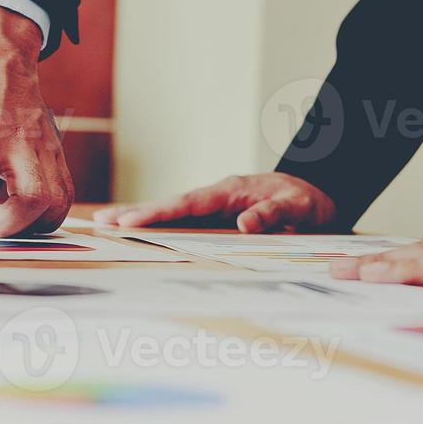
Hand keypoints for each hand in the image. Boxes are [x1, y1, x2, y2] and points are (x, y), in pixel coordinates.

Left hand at [0, 3, 72, 241]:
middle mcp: (15, 138)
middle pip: (33, 195)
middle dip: (14, 226)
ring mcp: (43, 144)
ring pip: (57, 200)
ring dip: (34, 224)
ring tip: (7, 222)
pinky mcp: (57, 150)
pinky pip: (65, 193)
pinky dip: (47, 212)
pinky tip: (22, 206)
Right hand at [94, 173, 336, 232]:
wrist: (321, 193)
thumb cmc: (309, 200)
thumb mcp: (298, 207)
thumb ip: (271, 213)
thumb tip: (241, 224)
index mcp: (231, 191)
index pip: (187, 203)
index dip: (157, 213)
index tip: (129, 222)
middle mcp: (218, 196)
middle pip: (171, 205)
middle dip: (136, 212)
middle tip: (101, 222)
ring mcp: (216, 206)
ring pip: (174, 212)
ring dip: (143, 218)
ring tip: (109, 225)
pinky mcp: (219, 216)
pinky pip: (186, 221)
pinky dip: (162, 224)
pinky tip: (143, 232)